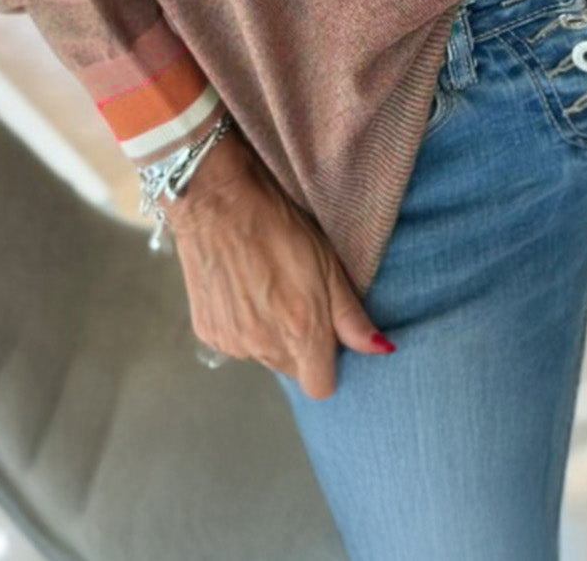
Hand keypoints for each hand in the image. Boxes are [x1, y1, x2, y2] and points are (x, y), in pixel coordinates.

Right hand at [160, 132, 395, 398]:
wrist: (216, 199)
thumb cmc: (277, 223)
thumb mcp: (326, 262)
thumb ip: (351, 315)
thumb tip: (381, 349)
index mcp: (301, 333)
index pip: (320, 387)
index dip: (325, 361)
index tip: (323, 330)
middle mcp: (264, 347)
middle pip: (290, 370)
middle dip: (297, 346)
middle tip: (292, 298)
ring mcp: (231, 341)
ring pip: (261, 356)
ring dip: (266, 335)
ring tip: (262, 287)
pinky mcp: (205, 330)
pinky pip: (233, 342)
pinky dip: (239, 325)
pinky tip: (238, 288)